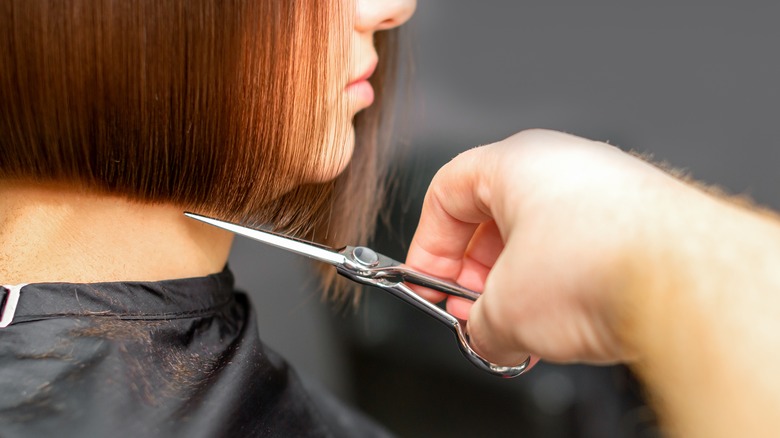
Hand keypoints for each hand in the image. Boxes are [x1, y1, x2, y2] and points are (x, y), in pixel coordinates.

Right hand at [406, 129, 691, 365]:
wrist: (683, 278)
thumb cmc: (596, 264)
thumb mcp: (504, 308)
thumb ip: (476, 325)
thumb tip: (484, 337)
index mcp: (515, 162)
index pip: (446, 192)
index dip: (428, 245)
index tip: (428, 283)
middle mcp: (563, 164)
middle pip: (496, 217)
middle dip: (478, 273)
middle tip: (474, 313)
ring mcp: (608, 189)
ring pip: (542, 237)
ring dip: (522, 285)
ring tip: (521, 327)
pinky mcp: (643, 220)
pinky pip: (584, 249)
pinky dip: (565, 285)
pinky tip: (566, 322)